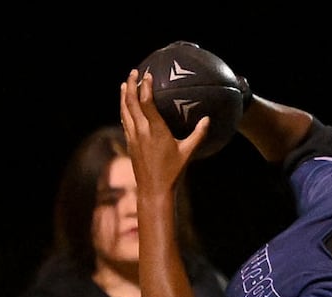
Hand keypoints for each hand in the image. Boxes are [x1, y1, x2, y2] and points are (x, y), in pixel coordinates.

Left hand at [119, 68, 205, 195]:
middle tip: (133, 72)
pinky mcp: (129, 143)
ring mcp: (133, 137)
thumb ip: (198, 135)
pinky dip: (124, 110)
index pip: (146, 103)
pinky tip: (125, 107)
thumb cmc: (174, 171)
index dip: (145, 87)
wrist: (154, 189)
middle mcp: (141, 131)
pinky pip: (124, 121)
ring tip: (125, 84)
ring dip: (124, 96)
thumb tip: (207, 120)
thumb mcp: (188, 152)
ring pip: (124, 111)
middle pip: (131, 103)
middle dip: (131, 85)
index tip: (147, 74)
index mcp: (155, 130)